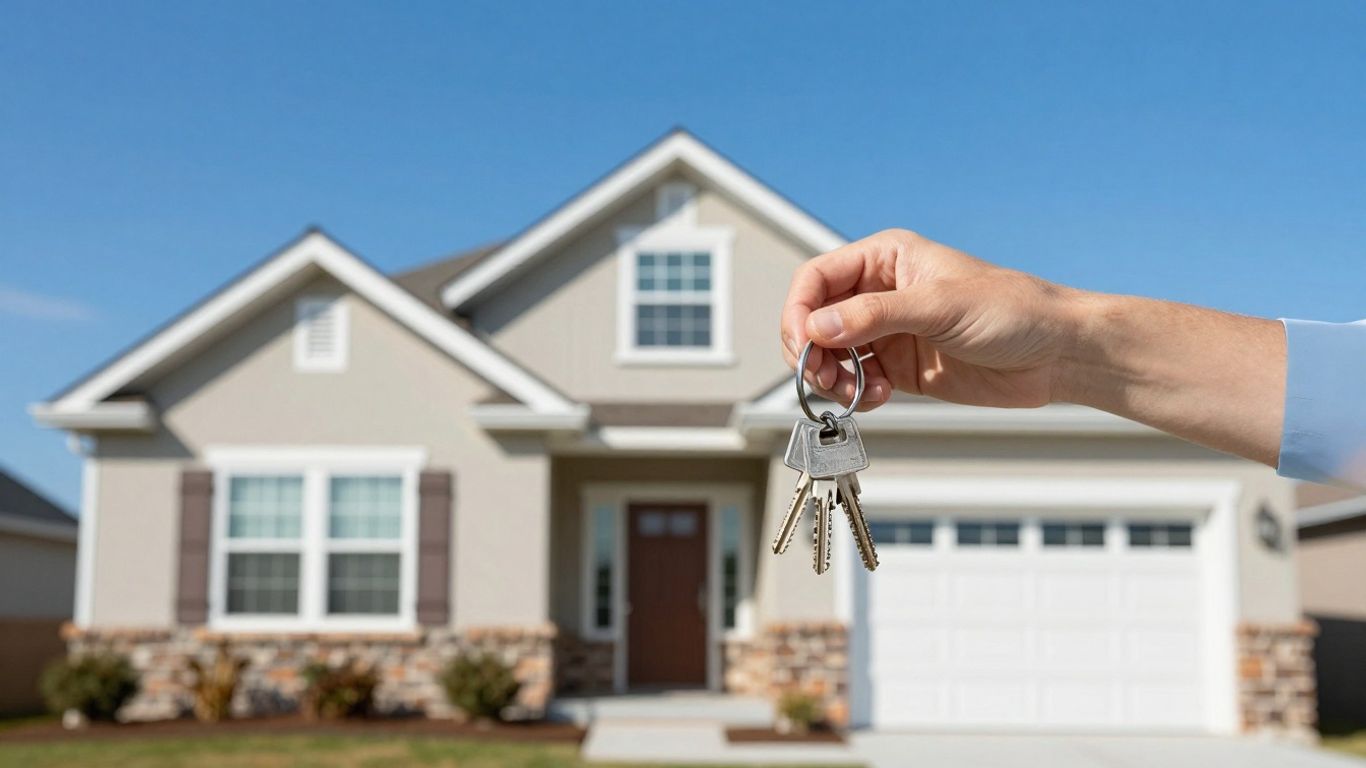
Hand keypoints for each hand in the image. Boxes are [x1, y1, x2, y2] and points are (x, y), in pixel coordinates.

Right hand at [781, 229, 1083, 410]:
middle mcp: (880, 293)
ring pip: (829, 354)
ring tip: (855, 394)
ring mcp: (888, 332)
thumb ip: (875, 316)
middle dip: (810, 351)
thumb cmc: (1014, 311)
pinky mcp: (899, 368)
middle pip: (814, 319)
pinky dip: (855, 395)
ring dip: (829, 378)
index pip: (816, 279)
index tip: (802, 345)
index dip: (800, 311)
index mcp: (886, 259)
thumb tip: (818, 327)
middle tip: (822, 377)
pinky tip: (879, 399)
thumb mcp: (940, 306)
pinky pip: (855, 382)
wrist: (1056, 354)